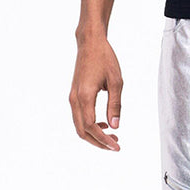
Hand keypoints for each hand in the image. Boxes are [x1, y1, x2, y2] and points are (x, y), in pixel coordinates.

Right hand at [69, 34, 122, 149]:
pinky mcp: (74, 95)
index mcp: (85, 96)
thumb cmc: (104, 59)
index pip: (92, 126)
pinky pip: (79, 117)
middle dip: (98, 142)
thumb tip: (115, 126)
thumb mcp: (116, 82)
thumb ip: (115, 105)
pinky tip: (104, 124)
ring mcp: (72, 97)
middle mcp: (75, 99)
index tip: (116, 146)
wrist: (90, 43)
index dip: (103, 140)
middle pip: (82, 131)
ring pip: (79, 125)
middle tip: (115, 145)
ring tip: (112, 136)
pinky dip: (89, 125)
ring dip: (94, 135)